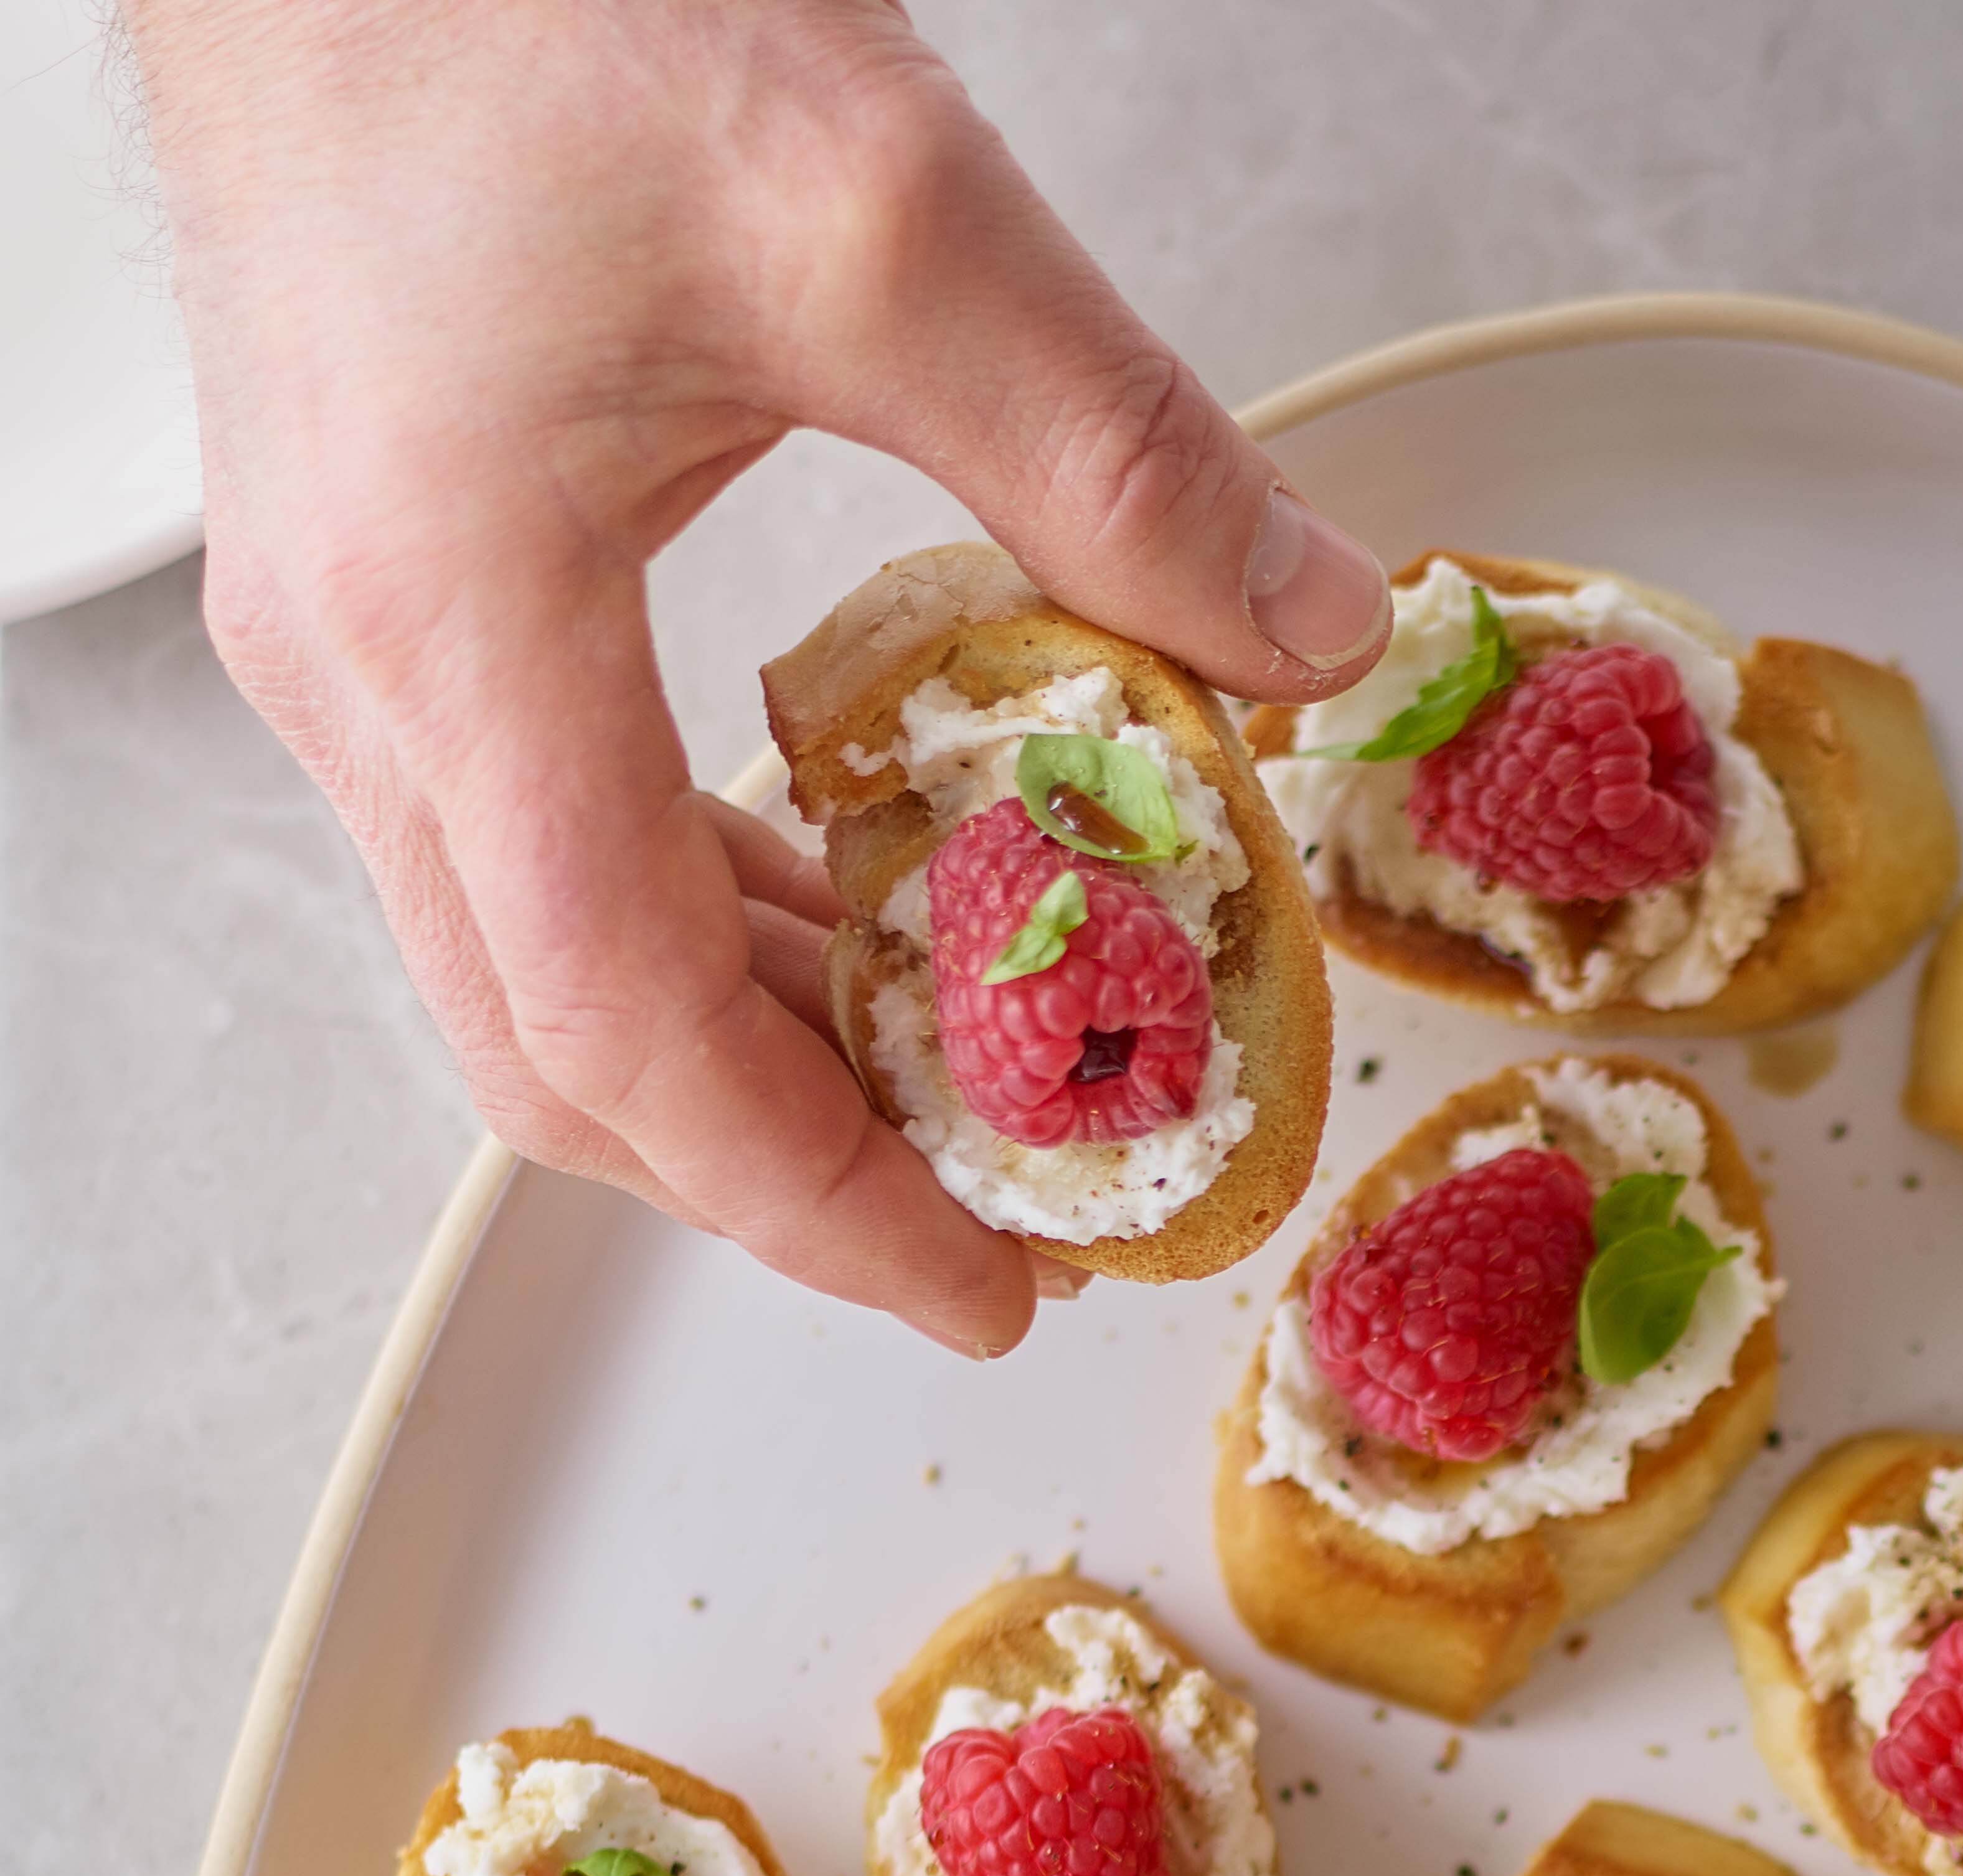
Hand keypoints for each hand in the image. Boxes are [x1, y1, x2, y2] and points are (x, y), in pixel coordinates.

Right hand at [129, 0, 1390, 1353]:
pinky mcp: (387, 584)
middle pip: (568, 1059)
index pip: (635, 1039)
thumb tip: (1311, 635)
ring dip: (749, 1054)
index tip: (983, 1287)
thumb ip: (1114, 449)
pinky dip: (699, 916)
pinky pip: (537, 844)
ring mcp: (353, 641)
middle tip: (1000, 1226)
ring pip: (542, 968)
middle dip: (787, 1177)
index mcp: (454, 631)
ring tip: (957, 1092)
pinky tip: (842, 901)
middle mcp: (366, 676)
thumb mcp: (875, 204)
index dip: (819, 1205)